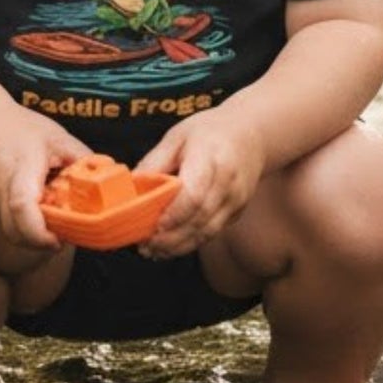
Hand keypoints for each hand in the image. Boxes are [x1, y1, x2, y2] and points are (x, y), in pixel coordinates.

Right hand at [0, 106, 90, 250]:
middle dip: (43, 241)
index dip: (41, 232)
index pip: (22, 207)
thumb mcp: (57, 137)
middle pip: (17, 232)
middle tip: (63, 230)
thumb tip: (110, 180)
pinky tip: (33, 203)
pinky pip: (5, 223)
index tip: (60, 238)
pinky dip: (23, 223)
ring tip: (49, 212)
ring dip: (33, 233)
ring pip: (11, 232)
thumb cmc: (17, 126)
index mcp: (17, 169)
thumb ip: (84, 160)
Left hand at [135, 106, 265, 258]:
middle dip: (170, 237)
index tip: (152, 226)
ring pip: (207, 232)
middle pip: (200, 219)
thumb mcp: (178, 136)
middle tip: (144, 245)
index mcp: (212, 158)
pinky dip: (190, 243)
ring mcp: (236, 200)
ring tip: (153, 251)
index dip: (173, 214)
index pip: (194, 194)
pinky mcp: (237, 212)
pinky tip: (170, 246)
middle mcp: (228, 183)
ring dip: (179, 246)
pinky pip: (213, 232)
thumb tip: (130, 186)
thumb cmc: (210, 131)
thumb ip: (155, 162)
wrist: (252, 133)